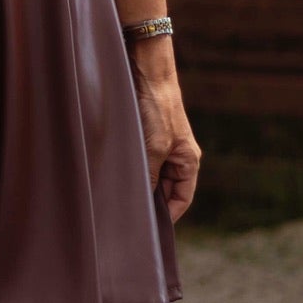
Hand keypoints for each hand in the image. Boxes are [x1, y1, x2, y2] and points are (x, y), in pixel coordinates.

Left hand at [128, 39, 200, 222]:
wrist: (146, 72)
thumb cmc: (157, 108)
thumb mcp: (153, 149)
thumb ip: (148, 178)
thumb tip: (140, 205)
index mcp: (188, 161)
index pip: (182, 199)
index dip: (168, 216)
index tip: (149, 230)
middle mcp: (176, 157)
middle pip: (164, 190)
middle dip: (149, 202)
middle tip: (128, 216)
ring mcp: (160, 148)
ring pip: (149, 177)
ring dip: (137, 186)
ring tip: (120, 199)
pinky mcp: (144, 139)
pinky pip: (138, 164)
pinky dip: (129, 172)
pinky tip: (114, 179)